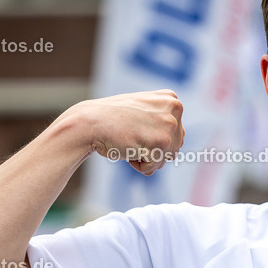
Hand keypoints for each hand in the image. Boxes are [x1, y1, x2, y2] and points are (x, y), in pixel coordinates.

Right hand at [65, 89, 185, 175]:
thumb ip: (162, 120)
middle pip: (174, 148)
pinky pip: (153, 167)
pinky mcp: (162, 142)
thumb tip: (179, 142)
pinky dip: (139, 165)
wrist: (88, 123)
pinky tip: (127, 148)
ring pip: (166, 159)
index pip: (175, 135)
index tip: (136, 127)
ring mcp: (170, 124)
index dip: (153, 139)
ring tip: (130, 140)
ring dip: (145, 158)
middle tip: (132, 135)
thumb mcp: (142, 111)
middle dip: (152, 150)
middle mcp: (175, 108)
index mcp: (171, 99)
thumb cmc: (111, 120)